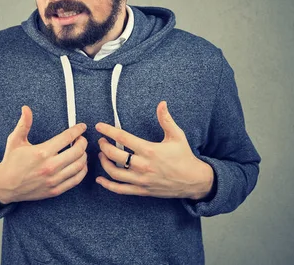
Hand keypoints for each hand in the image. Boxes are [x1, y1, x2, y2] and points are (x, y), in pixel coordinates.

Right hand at [0, 106, 87, 203]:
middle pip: (78, 151)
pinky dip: (82, 170)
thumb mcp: (15, 140)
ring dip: (84, 155)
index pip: (67, 137)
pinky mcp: (55, 190)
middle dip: (83, 142)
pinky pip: (76, 180)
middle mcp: (50, 166)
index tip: (81, 127)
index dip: (77, 130)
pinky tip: (80, 164)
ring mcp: (54, 179)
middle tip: (81, 139)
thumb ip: (24, 124)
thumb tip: (26, 108)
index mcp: (42, 152)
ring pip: (79, 165)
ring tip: (81, 150)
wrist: (5, 186)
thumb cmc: (11, 161)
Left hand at [95, 101, 213, 199]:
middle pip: (114, 155)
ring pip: (114, 173)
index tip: (99, 126)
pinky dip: (107, 185)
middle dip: (103, 146)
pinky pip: (120, 189)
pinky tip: (100, 179)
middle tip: (101, 141)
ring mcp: (141, 179)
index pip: (123, 137)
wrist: (194, 180)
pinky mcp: (142, 190)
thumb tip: (162, 103)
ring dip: (103, 163)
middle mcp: (143, 165)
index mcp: (149, 150)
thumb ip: (166, 119)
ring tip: (101, 155)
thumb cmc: (184, 156)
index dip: (108, 130)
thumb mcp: (177, 136)